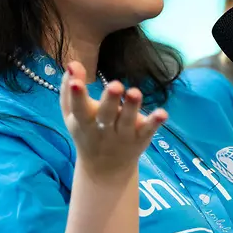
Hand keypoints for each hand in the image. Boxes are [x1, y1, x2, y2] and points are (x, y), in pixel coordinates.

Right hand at [59, 61, 167, 183]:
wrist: (104, 169)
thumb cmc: (86, 131)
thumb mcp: (72, 114)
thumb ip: (69, 90)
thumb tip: (72, 63)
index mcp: (83, 122)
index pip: (78, 108)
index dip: (76, 95)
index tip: (76, 82)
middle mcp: (103, 130)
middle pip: (106, 115)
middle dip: (109, 100)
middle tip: (114, 85)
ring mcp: (123, 136)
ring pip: (127, 121)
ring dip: (132, 107)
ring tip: (134, 92)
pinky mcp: (140, 138)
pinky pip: (148, 130)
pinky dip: (154, 122)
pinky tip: (162, 113)